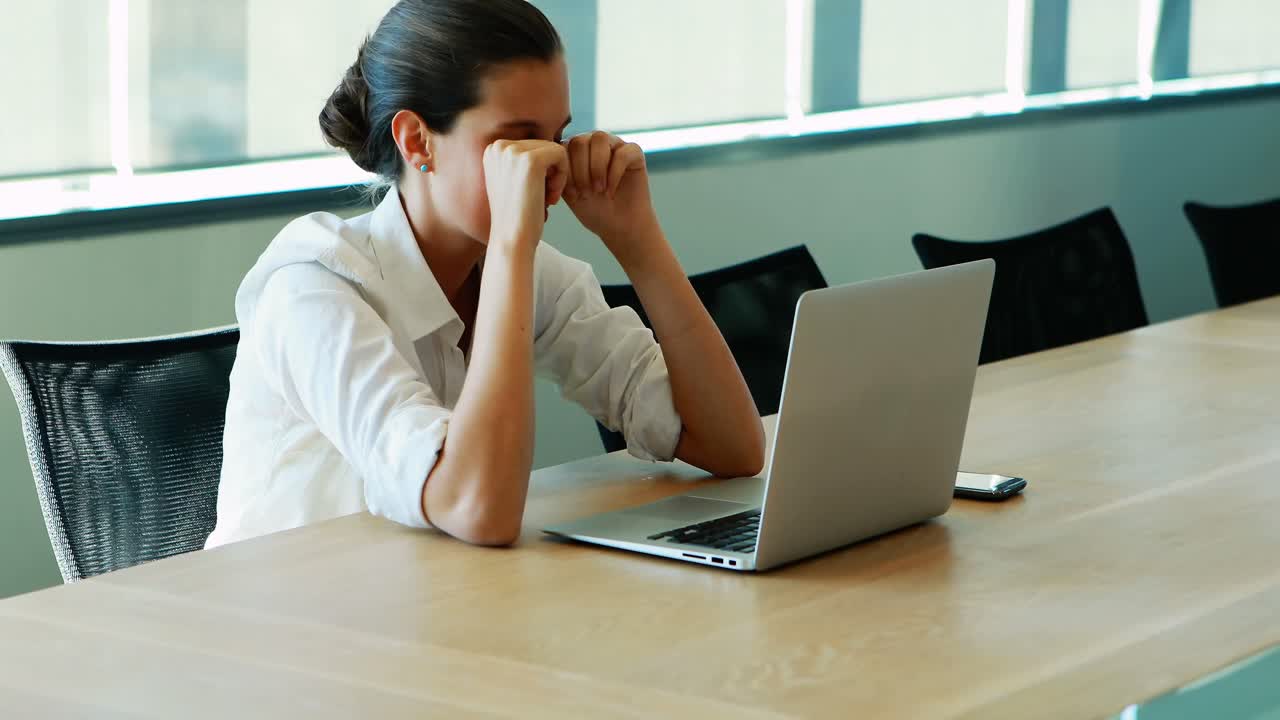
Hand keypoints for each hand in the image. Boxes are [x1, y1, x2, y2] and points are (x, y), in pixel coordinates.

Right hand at [483, 139, 569, 253]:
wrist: (511, 240)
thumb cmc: (517, 217)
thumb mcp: (513, 181)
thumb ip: (523, 161)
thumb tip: (548, 143)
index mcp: (493, 150)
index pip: (531, 146)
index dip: (541, 170)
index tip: (535, 193)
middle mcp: (499, 146)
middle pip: (543, 145)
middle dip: (550, 172)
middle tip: (545, 199)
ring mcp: (513, 152)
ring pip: (553, 149)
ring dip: (557, 175)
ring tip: (548, 199)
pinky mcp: (530, 161)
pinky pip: (561, 154)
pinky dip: (562, 177)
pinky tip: (552, 197)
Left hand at [562, 131, 660, 259]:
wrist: (620, 226)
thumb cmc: (593, 210)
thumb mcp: (568, 192)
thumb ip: (557, 173)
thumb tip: (542, 160)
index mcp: (574, 150)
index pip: (562, 146)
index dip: (565, 171)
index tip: (570, 195)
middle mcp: (594, 143)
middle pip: (579, 140)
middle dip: (580, 170)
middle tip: (585, 193)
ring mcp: (615, 144)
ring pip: (600, 138)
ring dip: (596, 167)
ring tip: (598, 190)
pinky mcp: (634, 153)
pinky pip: (622, 152)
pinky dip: (614, 174)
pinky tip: (611, 192)